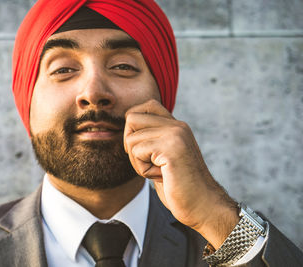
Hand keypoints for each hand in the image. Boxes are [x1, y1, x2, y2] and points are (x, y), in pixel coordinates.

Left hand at [124, 99, 238, 248]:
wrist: (203, 207)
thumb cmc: (181, 187)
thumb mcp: (164, 158)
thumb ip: (153, 141)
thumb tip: (128, 131)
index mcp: (177, 127)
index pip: (146, 105)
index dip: (134, 124)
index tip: (142, 148)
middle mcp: (177, 126)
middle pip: (131, 118)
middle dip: (130, 143)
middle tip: (148, 162)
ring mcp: (175, 135)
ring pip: (131, 139)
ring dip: (138, 162)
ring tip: (158, 172)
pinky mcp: (170, 149)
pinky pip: (136, 152)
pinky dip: (142, 170)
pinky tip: (162, 177)